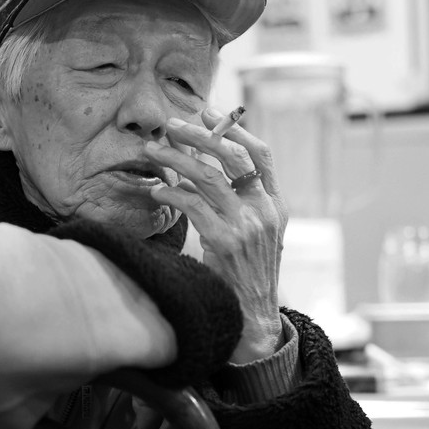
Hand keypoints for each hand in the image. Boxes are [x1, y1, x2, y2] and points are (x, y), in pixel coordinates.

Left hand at [144, 110, 287, 362]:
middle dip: (200, 134)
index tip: (211, 112)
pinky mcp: (224, 241)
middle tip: (172, 125)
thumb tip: (206, 167)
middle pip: (233, 156)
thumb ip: (240, 202)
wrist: (253, 316)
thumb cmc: (246, 274)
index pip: (262, 154)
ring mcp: (246, 225)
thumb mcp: (256, 234)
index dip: (236, 129)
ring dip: (176, 159)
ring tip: (153, 151)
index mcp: (276, 204)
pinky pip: (192, 204)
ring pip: (207, 176)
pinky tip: (157, 189)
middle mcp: (264, 210)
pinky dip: (171, 192)